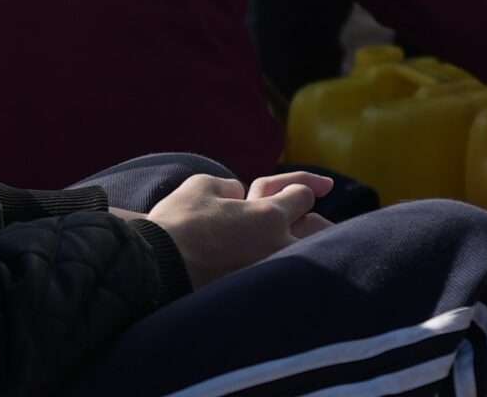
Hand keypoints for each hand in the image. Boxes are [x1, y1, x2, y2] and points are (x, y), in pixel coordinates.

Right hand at [141, 170, 333, 288]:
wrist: (153, 273)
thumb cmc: (177, 224)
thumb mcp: (202, 186)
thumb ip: (229, 186)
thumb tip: (238, 193)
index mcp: (268, 216)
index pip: (301, 196)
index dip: (303, 187)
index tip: (316, 188)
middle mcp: (276, 248)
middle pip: (319, 233)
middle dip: (324, 225)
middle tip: (332, 226)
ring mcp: (267, 277)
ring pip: (307, 262)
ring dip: (314, 254)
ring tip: (321, 254)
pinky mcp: (253, 301)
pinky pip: (283, 285)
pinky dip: (290, 278)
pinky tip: (288, 280)